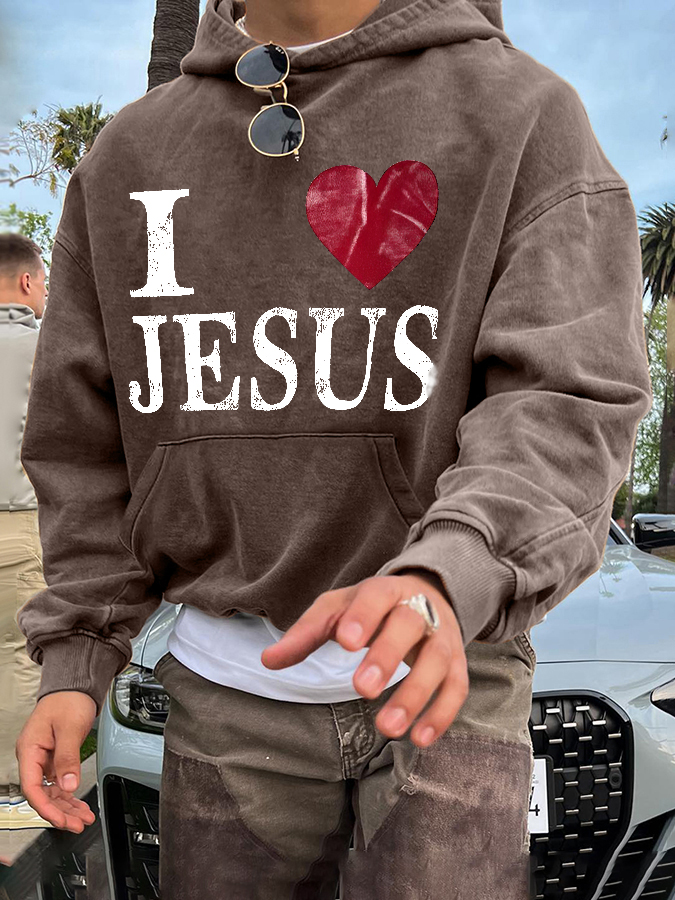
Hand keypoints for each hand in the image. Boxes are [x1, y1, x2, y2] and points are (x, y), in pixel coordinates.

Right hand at [15, 690, 97, 831]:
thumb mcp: (69, 728)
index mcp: (29, 749)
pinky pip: (59, 784)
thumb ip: (67, 757)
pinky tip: (79, 805)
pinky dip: (70, 795)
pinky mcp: (54, 760)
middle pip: (42, 794)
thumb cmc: (68, 700)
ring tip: (83, 819)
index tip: (61, 819)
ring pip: (52, 792)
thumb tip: (68, 785)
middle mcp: (33, 757)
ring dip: (67, 807)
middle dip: (59, 812)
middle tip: (77, 824)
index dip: (46, 807)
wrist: (74, 688)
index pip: (32, 787)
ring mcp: (43, 760)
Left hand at [261, 574, 468, 747]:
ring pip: (437, 661)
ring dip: (416, 694)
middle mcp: (419, 609)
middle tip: (362, 689)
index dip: (363, 617)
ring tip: (387, 728)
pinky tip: (419, 740)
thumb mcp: (338, 610)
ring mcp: (442, 637)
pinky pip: (457, 689)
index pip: (375, 598)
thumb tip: (268, 661)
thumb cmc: (371, 608)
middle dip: (387, 656)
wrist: (428, 594)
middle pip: (409, 626)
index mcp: (385, 591)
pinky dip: (442, 715)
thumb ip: (306, 633)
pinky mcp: (457, 664)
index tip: (345, 642)